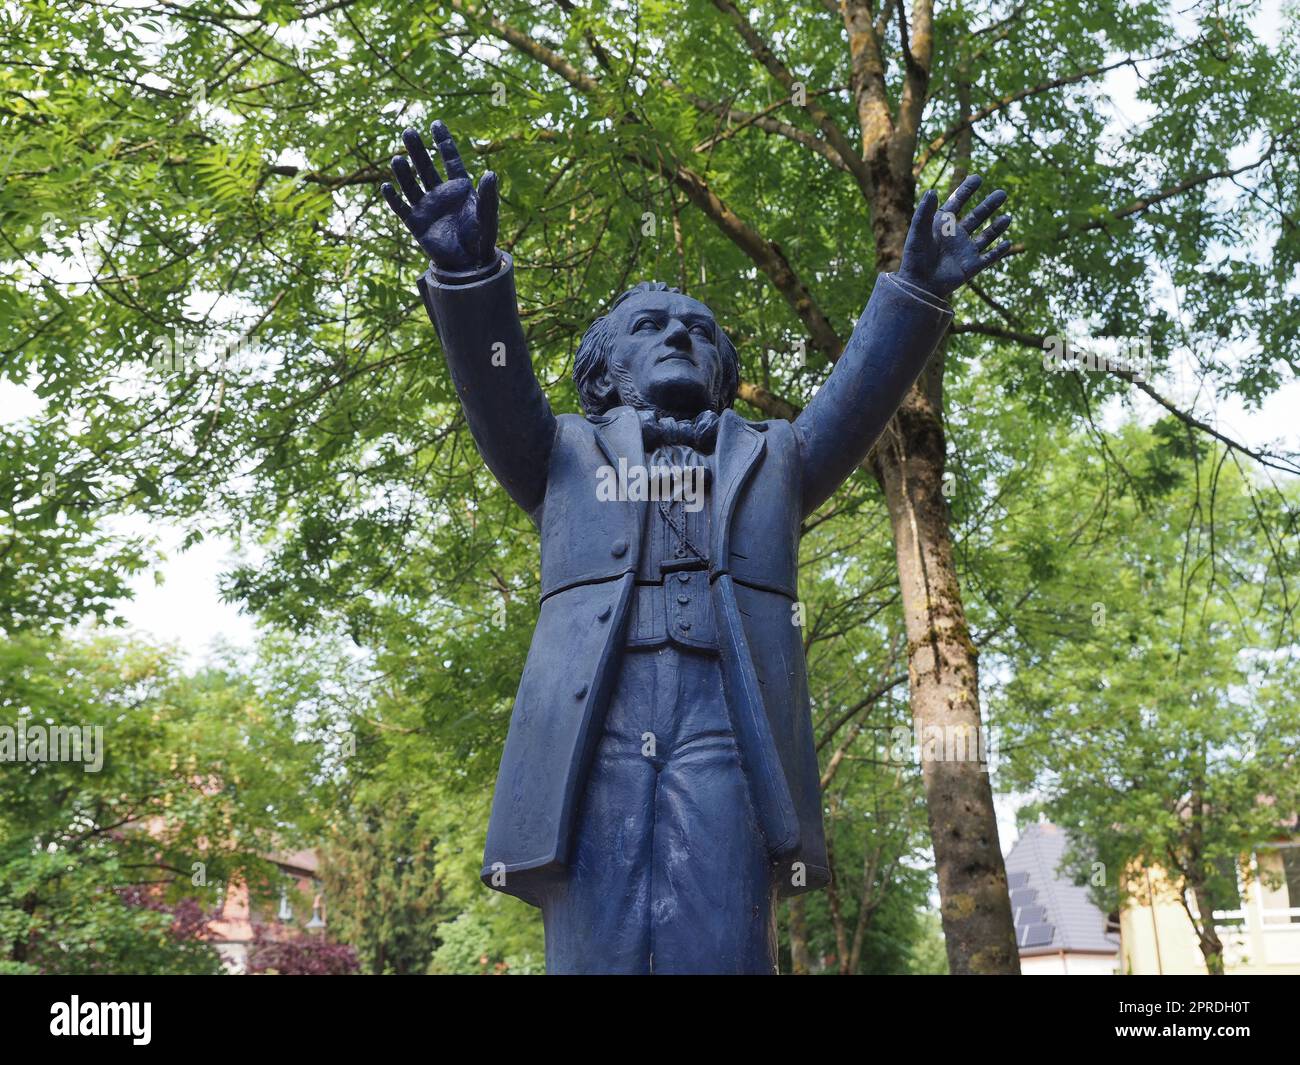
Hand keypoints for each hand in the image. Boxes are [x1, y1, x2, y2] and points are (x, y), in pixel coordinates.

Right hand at [381, 120, 498, 274]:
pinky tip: (387, 186)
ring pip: (411, 185)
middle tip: (409, 131)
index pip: (450, 160)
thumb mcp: (488, 217)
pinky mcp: (416, 224)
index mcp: (459, 188)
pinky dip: (393, 198)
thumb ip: (488, 197)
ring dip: (404, 172)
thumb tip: (490, 174)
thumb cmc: (482, 240)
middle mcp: (441, 194)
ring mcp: (426, 208)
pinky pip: (401, 208)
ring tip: (398, 158)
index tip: (436, 124)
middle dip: (418, 150)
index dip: (443, 142)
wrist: (469, 266)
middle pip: (426, 167)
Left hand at [899, 175, 1010, 298]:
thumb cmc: (915, 258)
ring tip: (1008, 217)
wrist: (919, 285)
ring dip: (997, 227)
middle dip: (989, 205)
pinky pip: (989, 257)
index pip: (957, 203)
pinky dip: (999, 251)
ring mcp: (965, 250)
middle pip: (977, 216)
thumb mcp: (918, 232)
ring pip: (986, 236)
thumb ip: (924, 212)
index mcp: (942, 225)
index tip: (977, 177)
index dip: (966, 190)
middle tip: (1002, 193)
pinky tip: (1007, 242)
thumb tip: (932, 191)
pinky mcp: (972, 266)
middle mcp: (956, 236)